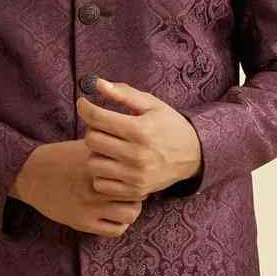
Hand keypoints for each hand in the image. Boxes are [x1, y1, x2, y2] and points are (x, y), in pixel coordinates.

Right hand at [15, 139, 144, 237]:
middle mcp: (96, 185)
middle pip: (137, 194)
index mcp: (99, 164)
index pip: (134, 172)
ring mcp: (90, 206)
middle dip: (138, 192)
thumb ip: (108, 149)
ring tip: (124, 204)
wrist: (31, 174)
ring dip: (131, 209)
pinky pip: (115, 230)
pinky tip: (114, 215)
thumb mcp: (85, 146)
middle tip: (132, 190)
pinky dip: (120, 224)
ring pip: (130, 214)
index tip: (135, 173)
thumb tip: (133, 150)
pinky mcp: (82, 222)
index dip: (138, 173)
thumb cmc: (61, 157)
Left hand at [76, 78, 201, 198]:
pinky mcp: (135, 191)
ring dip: (96, 152)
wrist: (193, 155)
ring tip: (109, 146)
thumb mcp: (151, 104)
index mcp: (140, 130)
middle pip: (92, 140)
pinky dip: (102, 174)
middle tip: (102, 126)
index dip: (85, 107)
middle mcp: (137, 155)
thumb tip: (97, 83)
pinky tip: (112, 164)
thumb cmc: (168, 124)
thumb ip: (123, 93)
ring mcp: (135, 176)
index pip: (97, 118)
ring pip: (93, 163)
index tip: (84, 104)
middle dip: (93, 129)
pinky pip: (100, 184)